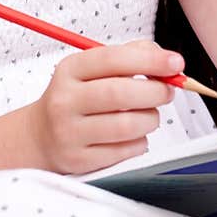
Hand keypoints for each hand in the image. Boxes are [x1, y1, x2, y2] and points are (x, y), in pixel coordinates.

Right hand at [28, 40, 181, 173]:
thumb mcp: (92, 68)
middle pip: (121, 93)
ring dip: (151, 119)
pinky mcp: (79, 160)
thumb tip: (166, 61)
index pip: (114, 59)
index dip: (150, 60)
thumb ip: (130, 55)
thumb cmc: (77, 97)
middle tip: (168, 91)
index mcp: (70, 70)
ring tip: (149, 114)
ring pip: (128, 125)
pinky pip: (126, 150)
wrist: (40, 135)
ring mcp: (70, 132)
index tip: (175, 63)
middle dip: (156, 91)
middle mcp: (65, 100)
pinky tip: (133, 134)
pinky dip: (140, 141)